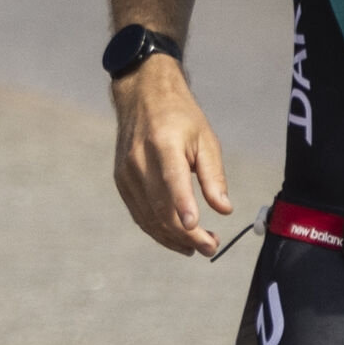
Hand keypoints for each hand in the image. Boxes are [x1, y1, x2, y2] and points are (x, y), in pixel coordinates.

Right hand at [112, 58, 234, 257]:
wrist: (142, 97)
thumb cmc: (180, 118)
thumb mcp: (205, 139)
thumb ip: (213, 176)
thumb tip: (223, 210)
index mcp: (163, 144)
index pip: (172, 180)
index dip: (183, 206)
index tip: (195, 229)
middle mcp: (139, 160)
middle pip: (161, 208)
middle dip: (186, 235)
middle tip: (211, 247)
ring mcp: (126, 174)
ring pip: (148, 218)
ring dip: (173, 239)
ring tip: (198, 247)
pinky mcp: (120, 182)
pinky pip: (139, 214)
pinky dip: (158, 230)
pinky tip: (176, 238)